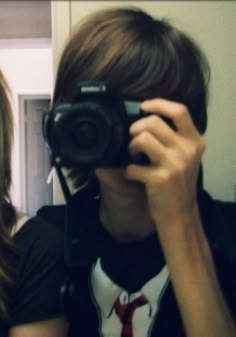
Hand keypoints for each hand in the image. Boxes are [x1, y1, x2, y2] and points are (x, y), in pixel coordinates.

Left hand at [125, 98, 204, 231]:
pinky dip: (128, 170)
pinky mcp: (160, 179)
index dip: (159, 103)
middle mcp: (187, 151)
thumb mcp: (186, 158)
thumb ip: (176, 138)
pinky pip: (133, 165)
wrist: (180, 214)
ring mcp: (174, 165)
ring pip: (142, 138)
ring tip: (133, 155)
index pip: (179, 111)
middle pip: (153, 122)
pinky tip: (132, 175)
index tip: (144, 105)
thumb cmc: (179, 185)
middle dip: (136, 127)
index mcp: (195, 142)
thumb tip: (149, 119)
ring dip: (131, 146)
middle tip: (133, 138)